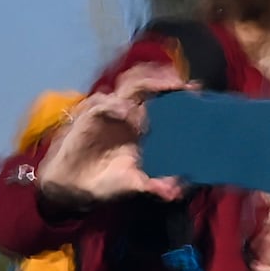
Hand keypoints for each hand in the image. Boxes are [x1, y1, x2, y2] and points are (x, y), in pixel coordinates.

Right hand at [29, 63, 189, 212]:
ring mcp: (110, 111)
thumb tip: (175, 192)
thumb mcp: (134, 184)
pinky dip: (118, 106)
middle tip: (182, 83)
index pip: (162, 99)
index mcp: (143, 125)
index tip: (196, 89)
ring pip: (129, 84)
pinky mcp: (90, 115)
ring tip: (164, 86)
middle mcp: (129, 113)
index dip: (177, 91)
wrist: (73, 188)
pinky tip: (129, 114)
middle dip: (165, 78)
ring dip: (147, 82)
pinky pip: (105, 102)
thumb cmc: (105, 182)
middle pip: (148, 84)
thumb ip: (154, 186)